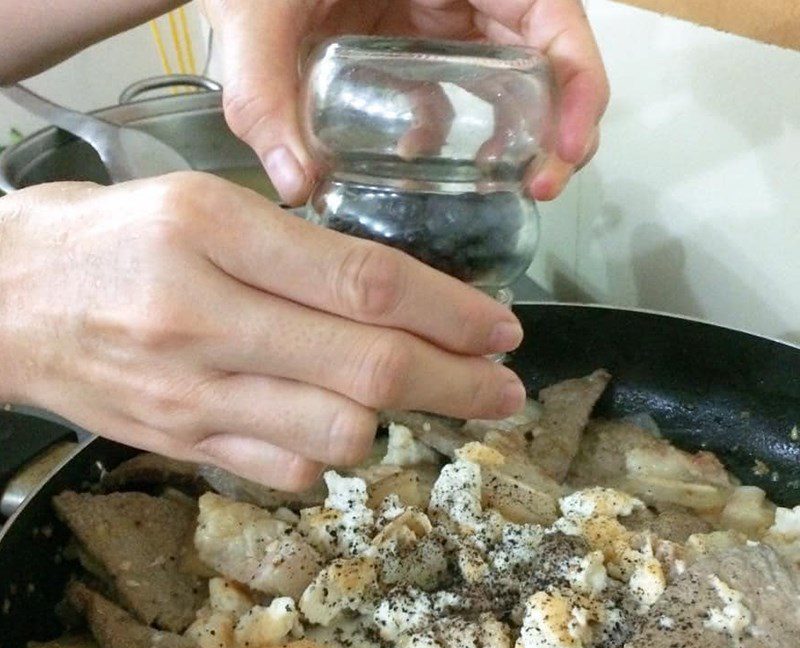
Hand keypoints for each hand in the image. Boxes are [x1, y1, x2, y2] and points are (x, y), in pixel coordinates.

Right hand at [0, 174, 524, 488]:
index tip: (502, 331)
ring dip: (393, 421)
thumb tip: (396, 300)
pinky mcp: (182, 447)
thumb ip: (296, 253)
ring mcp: (192, 395)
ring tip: (410, 399)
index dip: (452, 314)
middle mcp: (203, 319)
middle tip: (504, 390)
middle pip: (368, 369)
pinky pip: (288, 474)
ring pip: (338, 435)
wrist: (4, 303)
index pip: (366, 282)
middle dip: (459, 385)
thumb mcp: (203, 207)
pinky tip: (327, 426)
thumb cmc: (109, 239)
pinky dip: (328, 455)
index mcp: (212, 232)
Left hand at [203, 0, 608, 203]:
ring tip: (499, 187)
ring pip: (503, 76)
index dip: (580, 81)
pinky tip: (417, 160)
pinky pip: (448, 87)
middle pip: (541, 54)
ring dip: (511, 135)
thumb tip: (297, 185)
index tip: (570, 148)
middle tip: (541, 186)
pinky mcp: (410, 40)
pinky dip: (446, 130)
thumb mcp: (258, 13)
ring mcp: (437, 13)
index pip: (552, 14)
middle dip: (555, 124)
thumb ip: (265, 92)